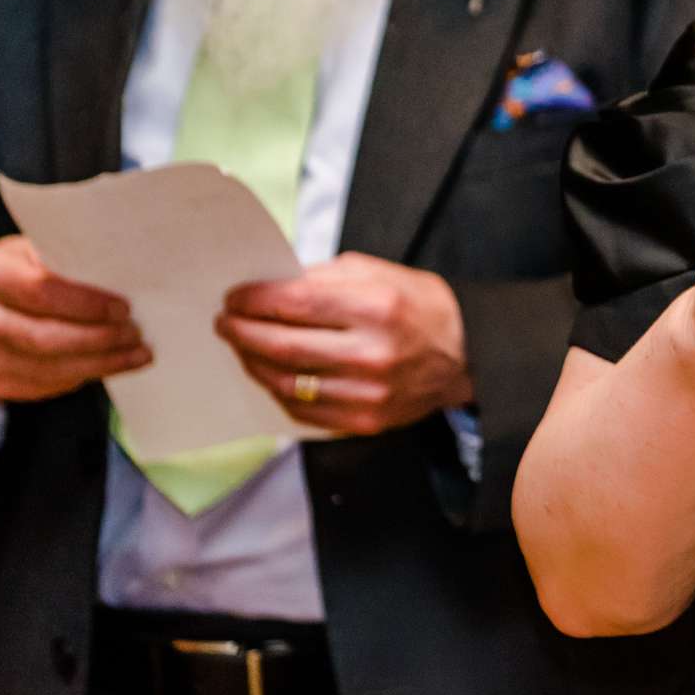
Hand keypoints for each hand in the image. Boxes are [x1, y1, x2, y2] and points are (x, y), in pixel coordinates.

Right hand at [0, 235, 148, 400]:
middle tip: (135, 334)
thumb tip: (125, 278)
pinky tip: (110, 365)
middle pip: (43, 336)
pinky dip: (83, 376)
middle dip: (98, 338)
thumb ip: (67, 262)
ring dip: (100, 364)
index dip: (85, 303)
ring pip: (47, 367)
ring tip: (136, 354)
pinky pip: (44, 385)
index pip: (39, 289)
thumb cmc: (24, 269)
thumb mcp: (36, 251)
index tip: (123, 308)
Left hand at [217, 253, 473, 435]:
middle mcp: (372, 352)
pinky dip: (280, 391)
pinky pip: (304, 411)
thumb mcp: (378, 273)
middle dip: (242, 332)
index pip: (294, 302)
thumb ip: (322, 278)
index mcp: (376, 306)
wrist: (469, 354)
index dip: (253, 300)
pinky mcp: (366, 421)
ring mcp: (368, 393)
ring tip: (243, 347)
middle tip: (225, 323)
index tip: (233, 297)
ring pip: (287, 383)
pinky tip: (272, 373)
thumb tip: (268, 290)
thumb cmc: (420, 306)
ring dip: (254, 363)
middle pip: (282, 346)